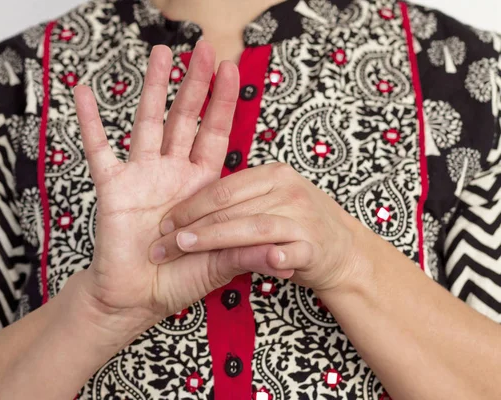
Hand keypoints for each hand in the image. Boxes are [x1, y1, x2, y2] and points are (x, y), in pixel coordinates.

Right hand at [72, 43, 292, 346]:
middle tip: (202, 48)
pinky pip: (99, 149)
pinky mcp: (112, 187)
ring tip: (160, 53)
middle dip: (194, 84)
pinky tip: (83, 92)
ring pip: (148, 122)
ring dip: (154, 88)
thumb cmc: (176, 280)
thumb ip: (247, 256)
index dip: (224, 102)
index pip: (216, 135)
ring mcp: (141, 175)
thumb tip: (289, 257)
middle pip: (185, 118)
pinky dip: (90, 122)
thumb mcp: (219, 266)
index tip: (233, 68)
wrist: (135, 299)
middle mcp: (172, 172)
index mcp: (201, 185)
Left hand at [149, 162, 367, 293]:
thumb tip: (188, 204)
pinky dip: (273, 257)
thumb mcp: (271, 199)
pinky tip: (260, 263)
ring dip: (215, 238)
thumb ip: (239, 199)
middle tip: (164, 242)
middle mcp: (288, 191)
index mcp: (273, 175)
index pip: (223, 188)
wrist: (342, 249)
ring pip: (252, 227)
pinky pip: (289, 251)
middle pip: (231, 207)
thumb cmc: (294, 223)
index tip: (166, 222)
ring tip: (185, 247)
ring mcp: (302, 218)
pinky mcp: (315, 247)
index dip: (190, 205)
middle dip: (193, 225)